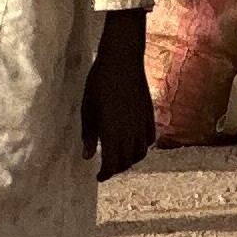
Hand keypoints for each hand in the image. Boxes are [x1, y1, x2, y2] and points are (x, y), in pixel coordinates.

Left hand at [82, 20, 155, 178]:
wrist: (121, 60)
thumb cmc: (98, 83)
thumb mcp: (87, 110)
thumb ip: (89, 135)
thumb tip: (88, 156)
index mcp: (112, 132)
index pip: (112, 164)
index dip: (105, 174)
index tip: (98, 176)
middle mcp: (130, 132)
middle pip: (127, 161)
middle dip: (116, 168)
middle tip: (106, 167)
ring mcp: (142, 123)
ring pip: (140, 152)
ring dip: (130, 159)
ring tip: (120, 156)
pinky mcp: (149, 114)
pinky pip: (149, 138)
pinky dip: (142, 146)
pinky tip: (133, 142)